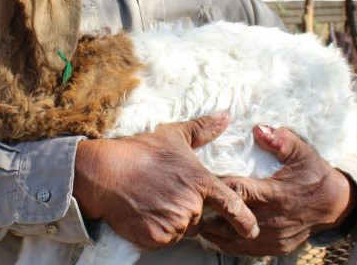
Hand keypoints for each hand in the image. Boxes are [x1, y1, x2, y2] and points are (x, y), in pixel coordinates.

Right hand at [73, 112, 259, 249]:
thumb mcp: (174, 136)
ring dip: (173, 220)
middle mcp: (191, 206)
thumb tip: (225, 116)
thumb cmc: (140, 152)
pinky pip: (165, 239)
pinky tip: (145, 212)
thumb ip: (203, 130)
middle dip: (188, 208)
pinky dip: (157, 230)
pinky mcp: (157, 238)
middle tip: (166, 192)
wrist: (105, 174)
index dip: (245, 220)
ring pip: (182, 229)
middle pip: (200, 216)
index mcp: (201, 182)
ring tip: (153, 200)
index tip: (251, 229)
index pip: (232, 205)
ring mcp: (174, 224)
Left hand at [200, 125, 356, 255]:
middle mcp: (272, 219)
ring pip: (234, 241)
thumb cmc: (314, 174)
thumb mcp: (302, 152)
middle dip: (209, 213)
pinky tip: (217, 233)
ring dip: (215, 232)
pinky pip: (247, 251)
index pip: (238, 192)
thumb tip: (258, 129)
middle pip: (229, 221)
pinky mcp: (277, 248)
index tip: (200, 179)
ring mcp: (274, 238)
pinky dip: (230, 243)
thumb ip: (281, 140)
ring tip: (198, 220)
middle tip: (191, 203)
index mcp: (275, 194)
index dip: (217, 187)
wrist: (335, 204)